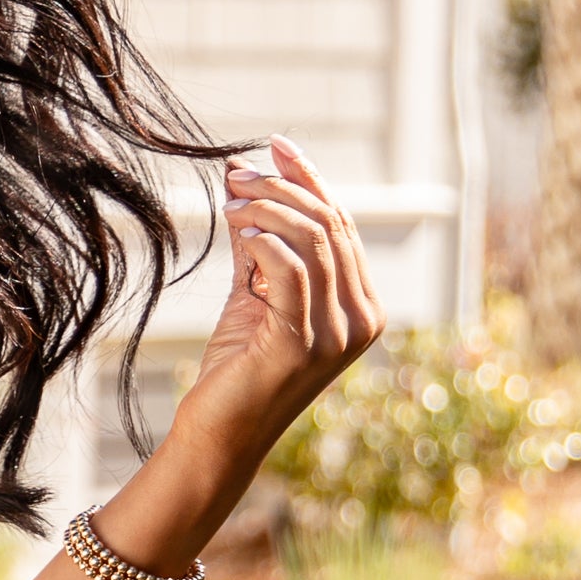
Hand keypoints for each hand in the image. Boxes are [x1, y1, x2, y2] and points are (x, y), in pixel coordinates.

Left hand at [169, 138, 382, 488]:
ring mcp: (338, 334)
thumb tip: (241, 173)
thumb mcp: (254, 292)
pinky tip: (239, 230)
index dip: (310, 179)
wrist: (219, 434)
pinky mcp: (305, 343)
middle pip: (331, 226)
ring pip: (314, 241)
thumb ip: (258, 239)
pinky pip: (292, 270)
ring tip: (232, 200)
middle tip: (238, 174)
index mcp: (361, 306)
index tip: (277, 145)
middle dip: (284, 188)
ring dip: (268, 209)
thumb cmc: (236, 368)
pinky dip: (265, 241)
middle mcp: (362, 320)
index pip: (342, 226)